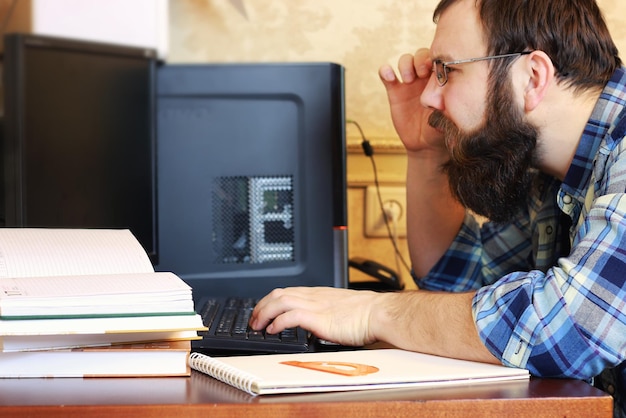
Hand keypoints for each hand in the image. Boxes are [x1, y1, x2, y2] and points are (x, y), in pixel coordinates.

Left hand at [249, 287, 379, 346]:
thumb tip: (318, 324)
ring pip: (280, 301)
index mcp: (318, 294)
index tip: (262, 311)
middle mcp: (313, 296)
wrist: (378, 312)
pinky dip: (278, 322)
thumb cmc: (365, 313)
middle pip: (278, 294)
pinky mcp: (319, 318)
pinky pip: (291, 316)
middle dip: (261, 306)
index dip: (270, 301)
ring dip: (264, 313)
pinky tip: (273, 330)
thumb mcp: (340, 308)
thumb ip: (326, 312)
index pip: (287, 292)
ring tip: (258, 326)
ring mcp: (315, 306)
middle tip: (253, 320)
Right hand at [378, 48, 443, 151]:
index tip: (436, 69)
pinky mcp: (394, 92)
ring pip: (405, 61)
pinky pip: (387, 76)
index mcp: (440, 81)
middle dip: (420, 60)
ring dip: (406, 65)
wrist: (424, 144)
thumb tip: (449, 106)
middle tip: (422, 73)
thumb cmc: (440, 130)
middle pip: (420, 56)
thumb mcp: (448, 120)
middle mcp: (424, 78)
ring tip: (408, 80)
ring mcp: (408, 84)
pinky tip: (388, 74)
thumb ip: (449, 111)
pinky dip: (385, 71)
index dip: (436, 59)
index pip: (438, 60)